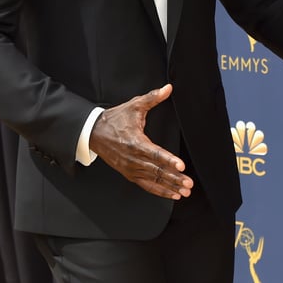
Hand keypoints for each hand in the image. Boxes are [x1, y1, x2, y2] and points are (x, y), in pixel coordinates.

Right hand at [88, 84, 192, 199]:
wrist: (93, 132)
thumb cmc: (115, 118)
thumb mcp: (133, 106)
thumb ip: (152, 98)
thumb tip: (168, 88)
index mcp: (135, 142)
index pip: (155, 153)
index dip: (168, 160)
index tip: (181, 166)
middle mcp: (132, 158)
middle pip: (156, 170)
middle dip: (174, 178)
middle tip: (189, 184)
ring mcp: (130, 168)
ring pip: (152, 180)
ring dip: (169, 187)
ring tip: (185, 191)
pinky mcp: (128, 174)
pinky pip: (145, 185)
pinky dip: (159, 191)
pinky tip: (172, 194)